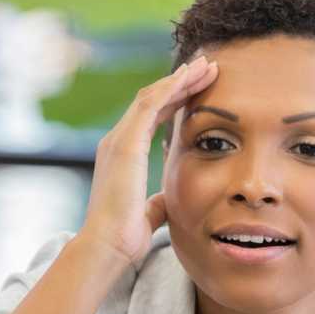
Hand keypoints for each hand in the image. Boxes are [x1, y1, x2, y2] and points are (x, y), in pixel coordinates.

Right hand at [80, 55, 217, 265]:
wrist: (107, 247)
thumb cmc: (124, 237)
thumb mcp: (149, 213)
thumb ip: (157, 201)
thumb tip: (167, 199)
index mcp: (122, 156)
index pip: (151, 117)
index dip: (176, 101)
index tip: (200, 90)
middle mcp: (117, 142)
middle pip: (152, 100)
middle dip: (181, 83)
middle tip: (207, 68)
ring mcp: (118, 140)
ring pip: (152, 96)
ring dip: (180, 79)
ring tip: (205, 66)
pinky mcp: (125, 143)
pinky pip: (150, 104)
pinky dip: (171, 87)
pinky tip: (190, 77)